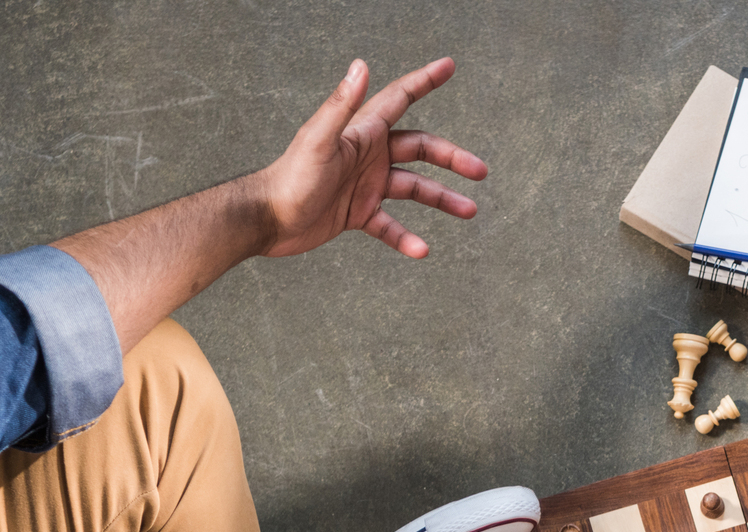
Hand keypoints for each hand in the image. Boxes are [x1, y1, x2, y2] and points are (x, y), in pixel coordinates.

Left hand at [256, 57, 486, 259]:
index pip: (400, 99)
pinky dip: (406, 238)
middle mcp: (368, 155)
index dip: (425, 81)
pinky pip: (390, 225)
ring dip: (442, 199)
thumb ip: (342, 105)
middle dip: (452, 159)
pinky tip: (422, 250)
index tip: (448, 66)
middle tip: (480, 171)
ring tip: (469, 210)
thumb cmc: (288, 178)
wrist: (267, 219)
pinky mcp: (358, 213)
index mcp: (362, 132)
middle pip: (421, 149)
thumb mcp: (318, 140)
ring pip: (414, 188)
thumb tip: (361, 65)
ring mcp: (365, 185)